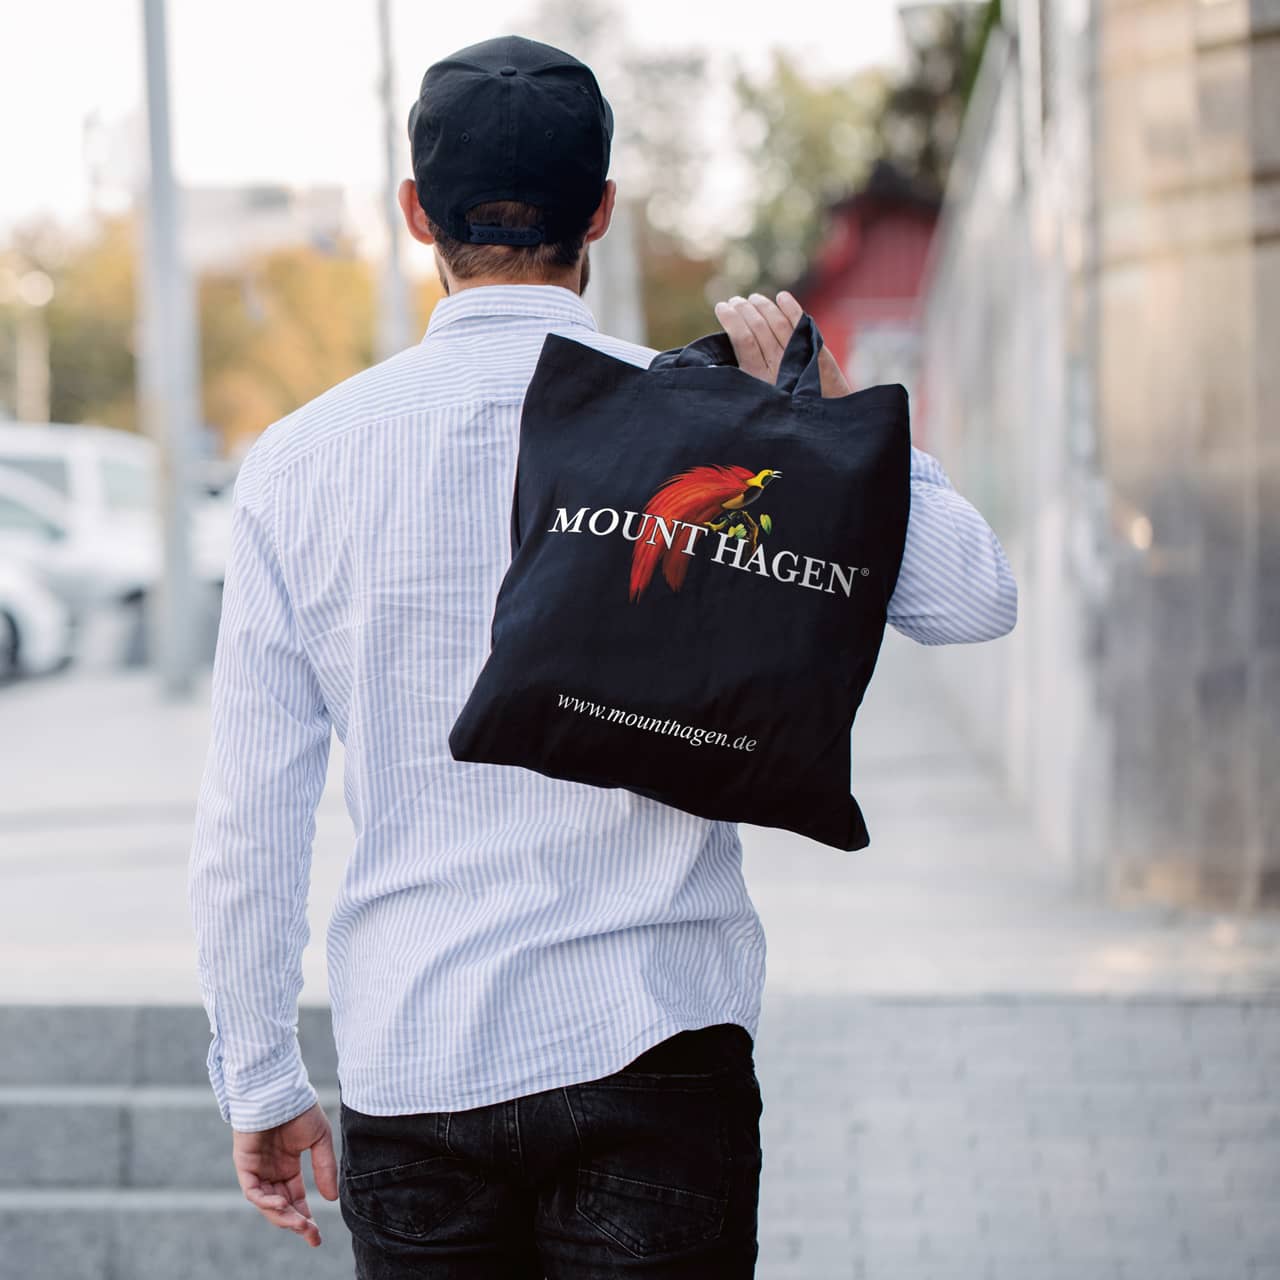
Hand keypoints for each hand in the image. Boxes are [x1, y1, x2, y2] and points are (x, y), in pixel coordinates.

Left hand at [232, 1102, 338, 1247]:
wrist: (280, 1090)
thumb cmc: (300, 1109)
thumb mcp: (320, 1140)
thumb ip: (324, 1167)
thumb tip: (331, 1199)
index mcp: (288, 1167)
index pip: (295, 1199)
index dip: (305, 1218)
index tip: (316, 1236)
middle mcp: (271, 1172)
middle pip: (281, 1207)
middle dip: (295, 1223)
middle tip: (311, 1235)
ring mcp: (257, 1170)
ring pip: (267, 1203)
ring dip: (282, 1216)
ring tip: (299, 1223)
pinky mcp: (245, 1165)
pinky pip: (252, 1191)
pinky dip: (266, 1201)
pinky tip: (281, 1205)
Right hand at [713, 290, 851, 397]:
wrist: (820, 415)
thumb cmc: (778, 408)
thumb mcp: (754, 397)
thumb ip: (740, 377)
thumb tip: (713, 360)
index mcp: (758, 377)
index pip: (742, 339)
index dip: (731, 319)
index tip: (721, 307)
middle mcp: (778, 365)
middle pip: (759, 327)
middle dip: (744, 309)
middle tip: (735, 301)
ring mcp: (796, 356)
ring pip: (777, 323)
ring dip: (763, 306)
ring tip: (752, 299)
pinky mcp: (813, 350)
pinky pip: (801, 323)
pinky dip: (791, 308)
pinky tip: (781, 297)